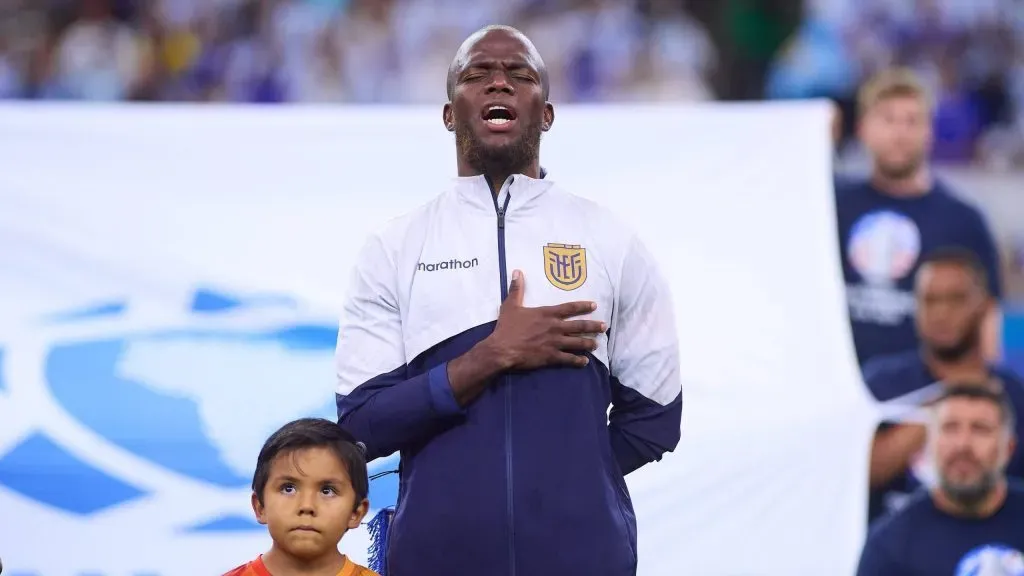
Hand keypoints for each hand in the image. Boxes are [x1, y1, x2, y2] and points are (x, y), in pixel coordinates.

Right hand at [488, 269, 605, 369]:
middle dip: (593, 326)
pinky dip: (578, 360)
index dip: (583, 306)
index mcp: (547, 314)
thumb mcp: (510, 305)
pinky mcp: (551, 357)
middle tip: (604, 327)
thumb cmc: (507, 327)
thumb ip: (516, 289)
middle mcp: (555, 327)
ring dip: (588, 343)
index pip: (569, 308)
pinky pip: (568, 359)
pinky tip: (585, 362)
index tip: (594, 305)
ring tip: (597, 344)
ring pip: (577, 343)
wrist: (502, 349)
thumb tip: (517, 272)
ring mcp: (554, 343)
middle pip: (579, 326)